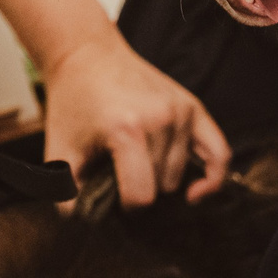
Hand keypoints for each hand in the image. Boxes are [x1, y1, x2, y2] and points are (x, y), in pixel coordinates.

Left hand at [37, 34, 229, 206]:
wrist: (87, 54)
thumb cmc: (72, 103)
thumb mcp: (59, 146)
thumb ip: (65, 190)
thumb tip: (79, 222)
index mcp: (127, 131)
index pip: (141, 197)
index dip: (124, 206)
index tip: (110, 194)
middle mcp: (160, 121)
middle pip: (161, 187)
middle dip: (140, 186)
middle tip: (117, 169)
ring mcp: (180, 113)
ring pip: (180, 175)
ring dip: (159, 176)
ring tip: (134, 158)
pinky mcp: (193, 107)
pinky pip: (219, 152)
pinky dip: (213, 177)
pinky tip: (196, 193)